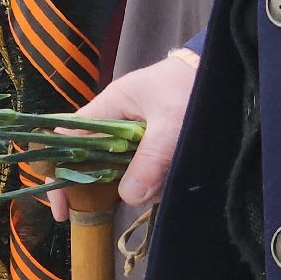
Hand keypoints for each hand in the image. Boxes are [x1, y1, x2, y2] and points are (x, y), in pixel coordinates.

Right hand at [50, 50, 197, 221]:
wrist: (222, 72)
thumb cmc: (190, 87)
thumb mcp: (170, 124)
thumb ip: (149, 160)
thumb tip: (128, 197)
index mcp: (108, 108)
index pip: (67, 141)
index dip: (59, 174)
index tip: (64, 207)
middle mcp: (115, 124)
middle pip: (94, 165)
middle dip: (109, 188)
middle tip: (133, 197)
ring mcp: (134, 138)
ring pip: (123, 174)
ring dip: (142, 185)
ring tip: (168, 177)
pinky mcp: (153, 147)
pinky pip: (145, 173)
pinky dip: (157, 181)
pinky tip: (173, 175)